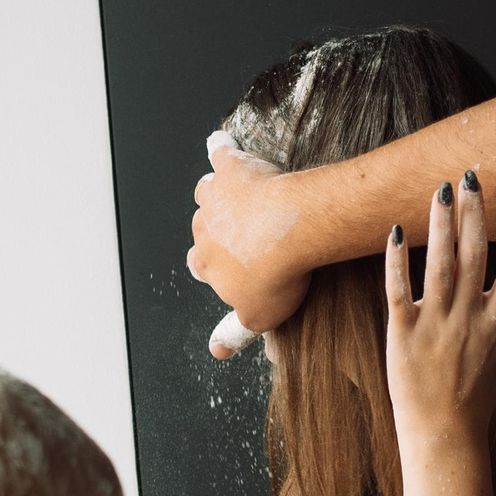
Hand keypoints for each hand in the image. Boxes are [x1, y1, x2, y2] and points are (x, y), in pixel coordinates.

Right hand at [189, 132, 305, 356]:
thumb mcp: (258, 317)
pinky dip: (220, 147)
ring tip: (234, 196)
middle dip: (217, 231)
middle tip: (241, 234)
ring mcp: (216, 197)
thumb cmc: (278, 276)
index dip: (216, 267)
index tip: (234, 268)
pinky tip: (220, 142)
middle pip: (202, 228)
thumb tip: (216, 353)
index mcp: (206, 263)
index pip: (202, 266)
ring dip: (217, 195)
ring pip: (206, 193)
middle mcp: (203, 228)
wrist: (294, 232)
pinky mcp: (234, 169)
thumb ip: (234, 333)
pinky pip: (220, 153)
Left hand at [383, 175, 495, 445]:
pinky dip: (398, 260)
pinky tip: (397, 231)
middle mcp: (470, 317)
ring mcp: (437, 324)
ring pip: (442, 263)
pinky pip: (399, 289)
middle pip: (477, 253)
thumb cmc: (472, 402)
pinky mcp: (404, 334)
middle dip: (476, 212)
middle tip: (473, 176)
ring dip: (442, 223)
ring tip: (442, 189)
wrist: (445, 438)